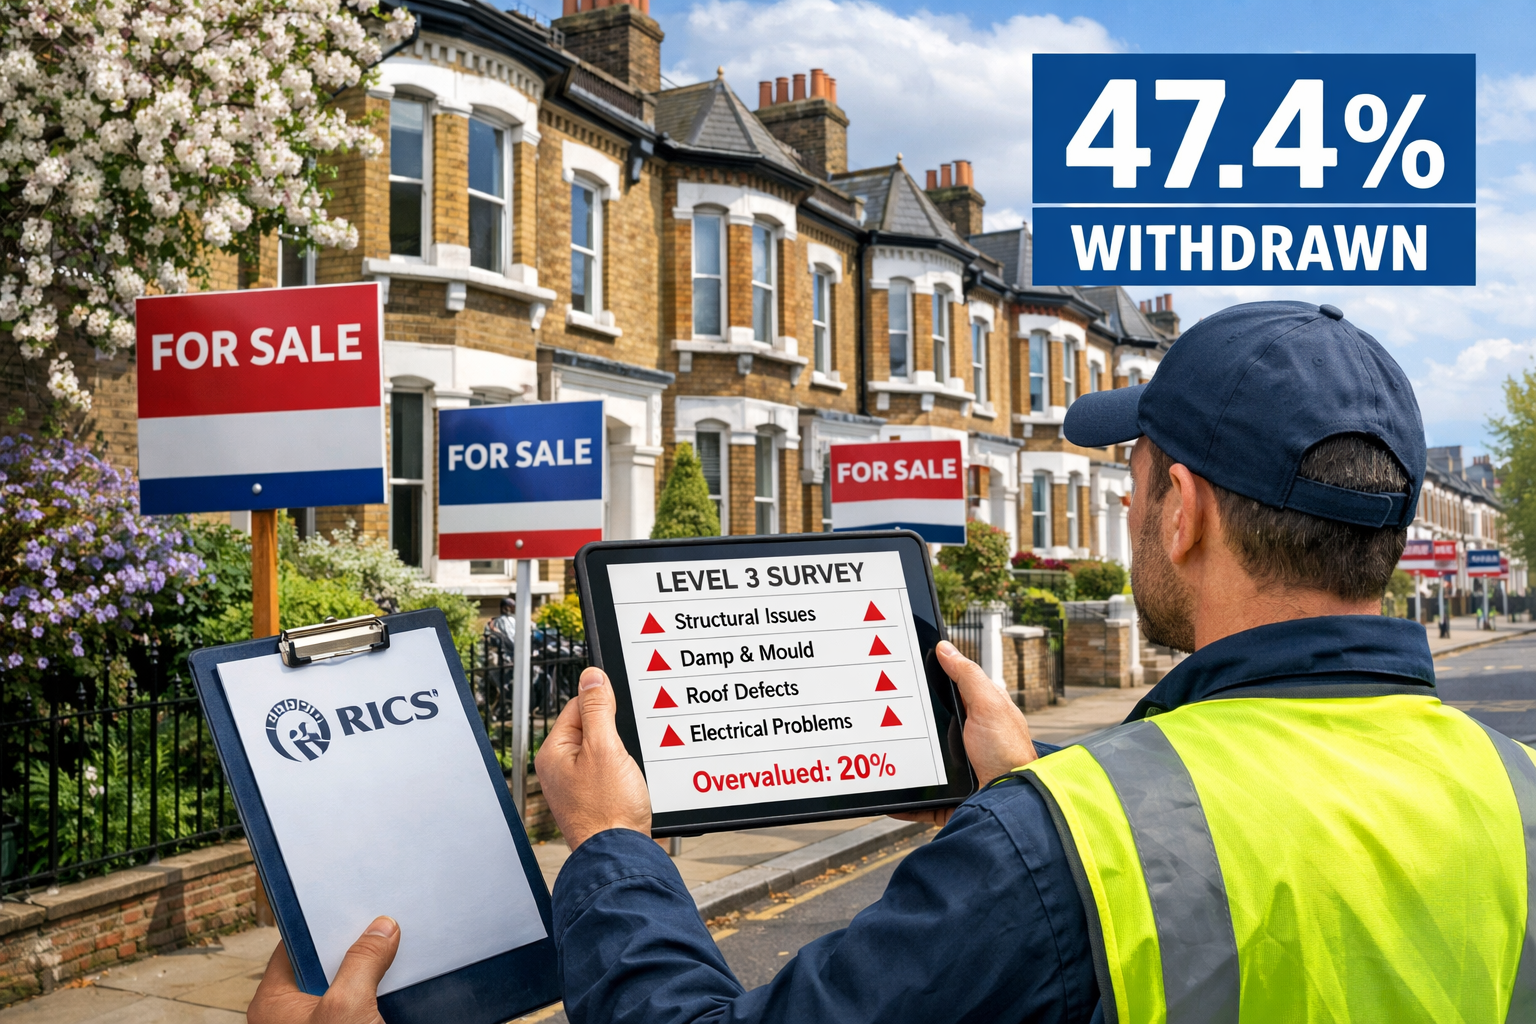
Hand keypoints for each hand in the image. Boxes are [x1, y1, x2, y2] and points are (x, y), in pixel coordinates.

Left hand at [247, 917, 399, 1023]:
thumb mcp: (348, 1006)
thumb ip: (362, 962)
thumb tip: (381, 928)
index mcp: (274, 1003)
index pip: (295, 947)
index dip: (322, 924)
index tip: (350, 906)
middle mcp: (292, 1016)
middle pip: (324, 966)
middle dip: (354, 948)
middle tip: (381, 927)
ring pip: (346, 989)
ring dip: (372, 975)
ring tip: (397, 951)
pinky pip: (361, 1010)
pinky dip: (380, 999)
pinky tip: (401, 988)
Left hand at [535, 666, 651, 850]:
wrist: (621, 856)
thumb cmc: (608, 811)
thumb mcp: (605, 748)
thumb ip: (598, 709)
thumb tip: (591, 677)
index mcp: (553, 753)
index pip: (578, 706)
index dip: (604, 707)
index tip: (621, 717)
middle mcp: (561, 769)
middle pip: (593, 728)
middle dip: (616, 733)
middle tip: (625, 751)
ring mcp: (577, 785)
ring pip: (605, 750)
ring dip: (622, 754)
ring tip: (628, 772)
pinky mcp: (595, 798)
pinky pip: (611, 771)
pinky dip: (625, 772)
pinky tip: (632, 783)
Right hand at [891, 641, 1036, 827]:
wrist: (1010, 801)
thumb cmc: (1009, 753)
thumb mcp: (989, 705)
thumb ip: (967, 676)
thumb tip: (945, 648)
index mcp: (975, 714)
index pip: (944, 692)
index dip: (923, 685)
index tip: (895, 678)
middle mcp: (963, 739)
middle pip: (925, 726)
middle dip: (901, 723)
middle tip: (876, 715)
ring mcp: (952, 768)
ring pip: (917, 758)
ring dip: (900, 758)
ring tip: (876, 750)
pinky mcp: (945, 794)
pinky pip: (917, 795)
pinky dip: (901, 797)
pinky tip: (885, 788)